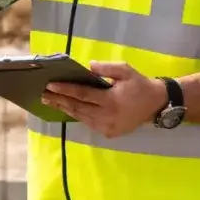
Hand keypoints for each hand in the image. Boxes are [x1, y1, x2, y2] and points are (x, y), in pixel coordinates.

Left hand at [41, 62, 167, 138]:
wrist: (156, 104)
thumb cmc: (139, 84)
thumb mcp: (125, 70)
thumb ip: (106, 68)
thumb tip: (87, 66)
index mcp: (111, 100)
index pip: (82, 95)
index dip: (65, 90)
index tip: (50, 85)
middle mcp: (107, 116)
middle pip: (77, 108)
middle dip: (59, 100)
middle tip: (43, 95)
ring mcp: (108, 127)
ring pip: (81, 117)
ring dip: (65, 109)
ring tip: (50, 101)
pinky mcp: (109, 133)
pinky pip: (88, 123)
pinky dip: (77, 115)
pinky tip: (66, 108)